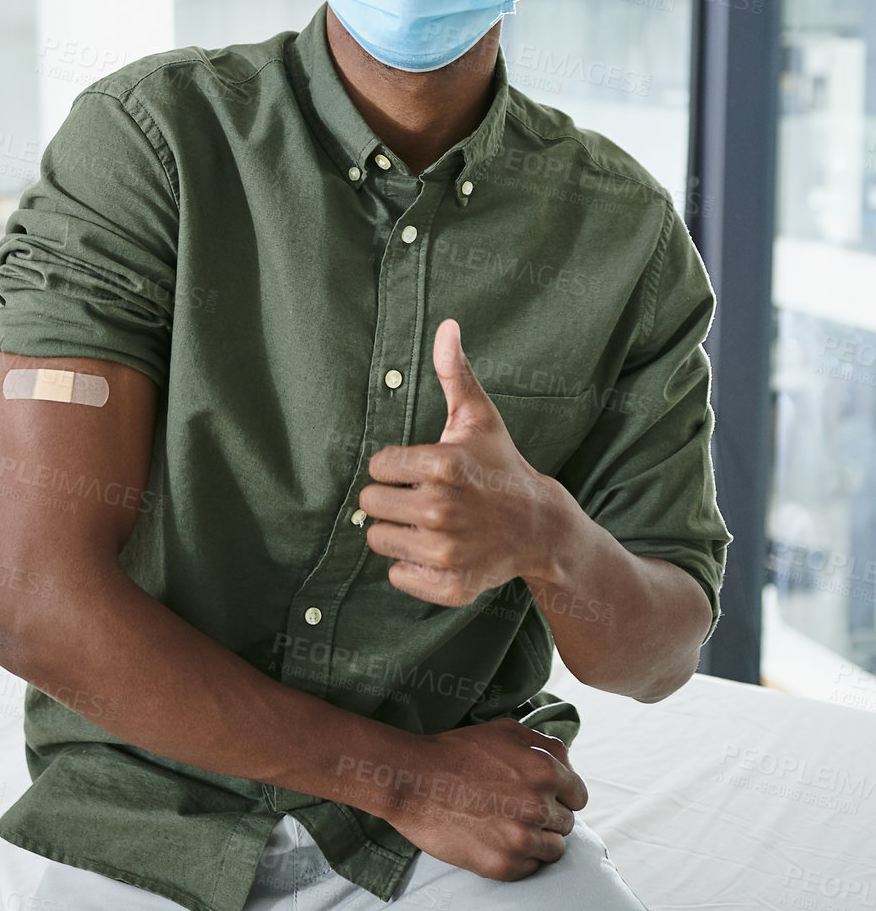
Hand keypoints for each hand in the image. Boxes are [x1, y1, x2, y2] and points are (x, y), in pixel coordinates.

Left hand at [358, 318, 563, 605]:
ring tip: (431, 523)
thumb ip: (454, 372)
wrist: (540, 527)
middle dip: (393, 498)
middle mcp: (441, 509)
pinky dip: (411, 567)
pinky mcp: (448, 585)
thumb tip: (446, 325)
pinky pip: (397, 575)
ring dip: (398, 531)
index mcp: (442, 465)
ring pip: (377, 539)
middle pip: (371, 503)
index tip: (423, 470)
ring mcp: (445, 551)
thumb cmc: (499, 466)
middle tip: (426, 497)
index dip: (395, 467)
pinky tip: (439, 550)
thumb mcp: (478, 417)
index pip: (376, 467)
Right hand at [378, 720, 587, 880]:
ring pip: (554, 849)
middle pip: (566, 823)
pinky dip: (519, 858)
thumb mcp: (506, 730)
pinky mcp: (503, 866)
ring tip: (507, 825)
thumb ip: (546, 746)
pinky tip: (495, 839)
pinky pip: (531, 869)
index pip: (579, 796)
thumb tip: (568, 767)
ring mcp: (521, 840)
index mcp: (545, 771)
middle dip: (547, 816)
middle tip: (516, 808)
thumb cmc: (458, 751)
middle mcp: (539, 807)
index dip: (561, 795)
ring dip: (536, 839)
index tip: (543, 795)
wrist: (413, 780)